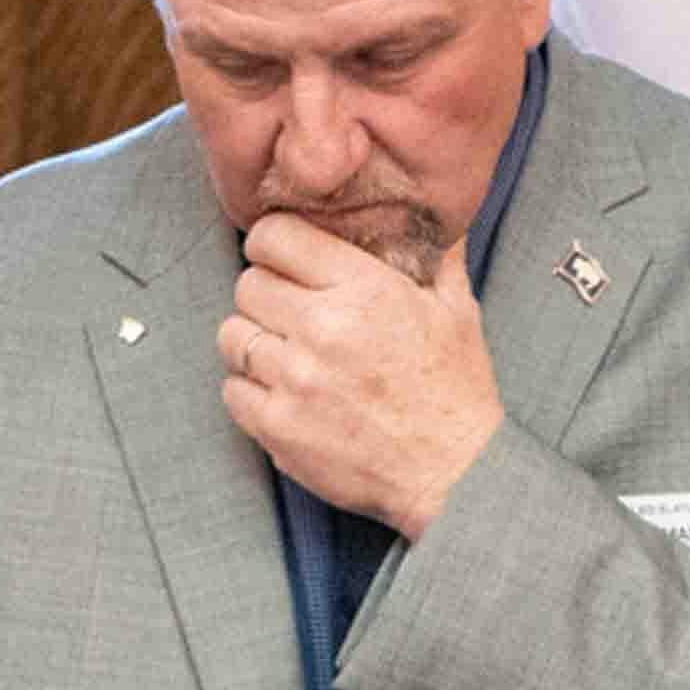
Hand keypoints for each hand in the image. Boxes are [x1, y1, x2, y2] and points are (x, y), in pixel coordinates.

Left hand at [225, 214, 505, 535]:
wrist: (456, 474)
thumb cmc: (456, 391)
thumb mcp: (458, 310)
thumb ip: (438, 255)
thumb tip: (436, 214)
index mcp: (364, 288)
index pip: (275, 237)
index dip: (274, 244)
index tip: (283, 259)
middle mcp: (323, 328)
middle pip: (247, 285)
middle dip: (265, 294)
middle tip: (289, 312)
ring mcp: (295, 380)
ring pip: (232, 336)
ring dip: (254, 342)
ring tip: (285, 354)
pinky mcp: (278, 427)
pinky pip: (232, 390)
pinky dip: (249, 390)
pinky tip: (282, 393)